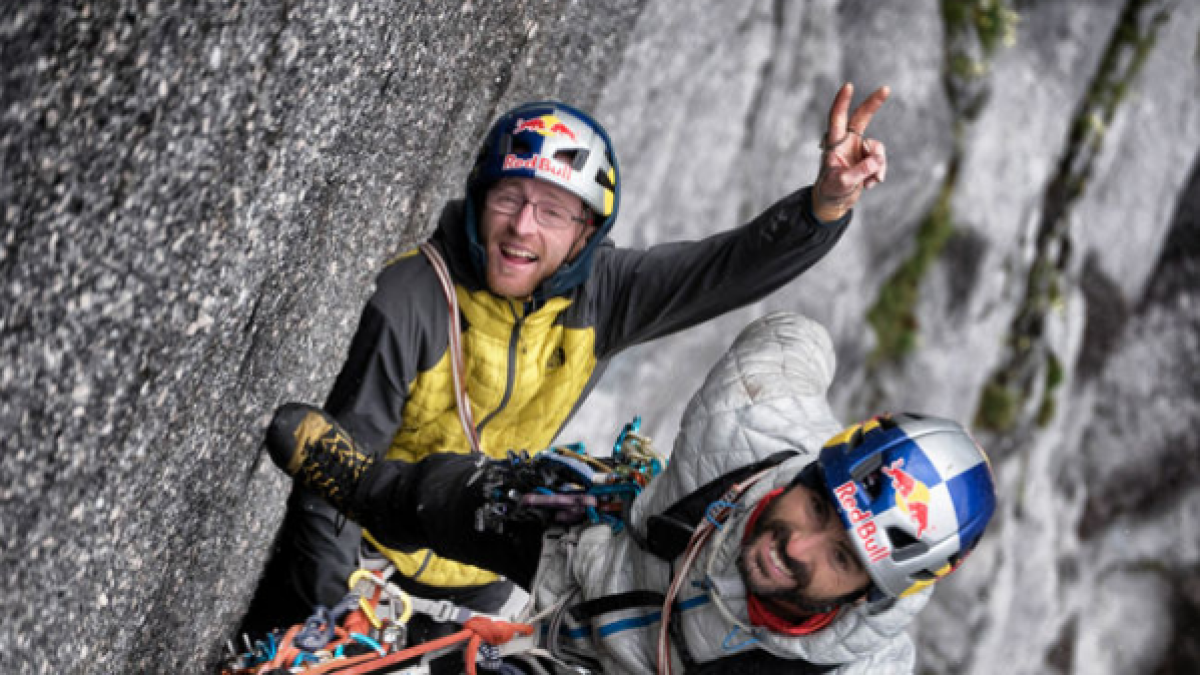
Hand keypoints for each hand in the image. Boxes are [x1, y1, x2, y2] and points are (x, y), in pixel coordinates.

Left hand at [813, 83, 889, 221]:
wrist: (834, 203)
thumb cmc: (831, 191)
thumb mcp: (842, 183)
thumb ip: (859, 171)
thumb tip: (877, 160)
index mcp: (834, 143)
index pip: (837, 118)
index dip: (842, 102)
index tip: (848, 86)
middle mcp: (847, 142)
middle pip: (861, 117)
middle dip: (873, 103)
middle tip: (886, 88)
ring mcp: (859, 150)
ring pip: (877, 149)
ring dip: (877, 166)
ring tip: (868, 183)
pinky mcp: (869, 160)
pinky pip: (881, 162)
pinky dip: (878, 174)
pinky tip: (868, 185)